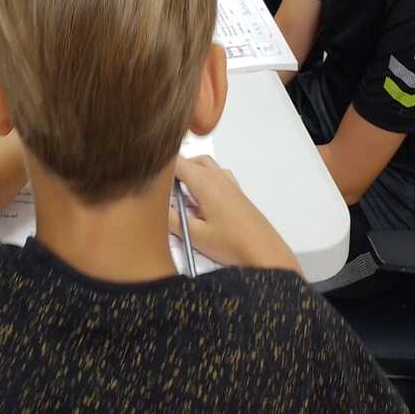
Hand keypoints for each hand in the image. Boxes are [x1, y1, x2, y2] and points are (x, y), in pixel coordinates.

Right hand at [167, 155, 298, 271]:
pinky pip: (217, 175)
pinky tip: (201, 198)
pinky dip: (205, 177)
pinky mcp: (237, 194)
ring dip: (191, 171)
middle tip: (161, 187)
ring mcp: (230, 184)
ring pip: (206, 165)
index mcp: (205, 182)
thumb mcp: (194, 235)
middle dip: (174, 168)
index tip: (148, 176)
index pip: (176, 162)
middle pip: (191, 160)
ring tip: (178, 192)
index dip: (160, 167)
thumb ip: (171, 218)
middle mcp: (218, 177)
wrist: (265, 254)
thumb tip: (155, 206)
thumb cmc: (233, 244)